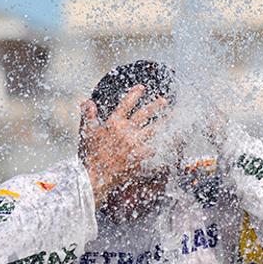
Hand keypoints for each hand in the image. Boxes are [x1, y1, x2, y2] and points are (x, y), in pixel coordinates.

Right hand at [78, 85, 169, 207]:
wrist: (94, 175)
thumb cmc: (89, 156)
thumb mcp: (87, 132)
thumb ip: (88, 116)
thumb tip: (87, 102)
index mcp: (113, 123)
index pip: (126, 103)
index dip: (135, 94)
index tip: (142, 88)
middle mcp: (126, 130)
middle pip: (145, 114)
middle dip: (156, 106)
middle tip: (164, 101)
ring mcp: (135, 143)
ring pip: (155, 128)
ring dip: (166, 121)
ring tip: (175, 116)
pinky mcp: (141, 156)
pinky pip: (156, 147)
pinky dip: (165, 143)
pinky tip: (175, 139)